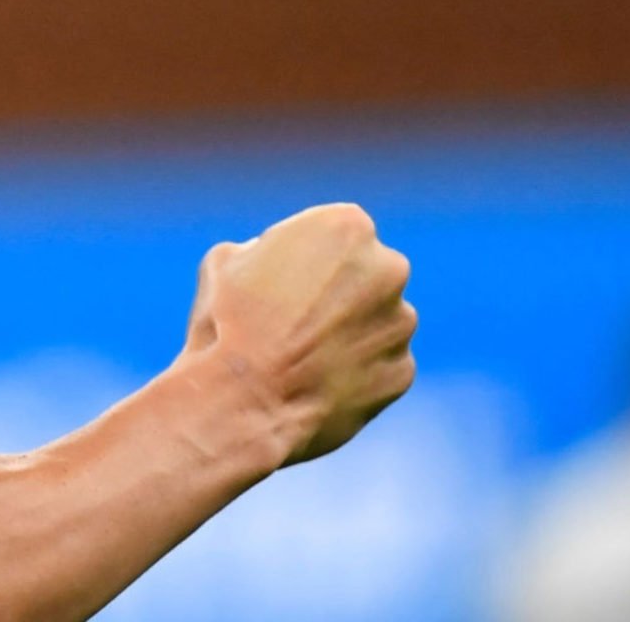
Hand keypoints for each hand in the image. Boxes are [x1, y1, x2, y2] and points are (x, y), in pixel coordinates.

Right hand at [183, 203, 415, 465]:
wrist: (245, 402)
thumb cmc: (229, 324)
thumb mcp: (226, 262)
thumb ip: (264, 252)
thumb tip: (274, 265)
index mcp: (347, 227)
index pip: (337, 232)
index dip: (307, 256)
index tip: (282, 279)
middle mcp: (388, 268)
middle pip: (368, 273)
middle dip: (341, 291)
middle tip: (296, 319)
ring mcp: (400, 323)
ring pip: (378, 321)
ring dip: (351, 332)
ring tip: (301, 358)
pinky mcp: (403, 370)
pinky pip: (381, 366)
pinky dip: (356, 373)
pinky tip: (317, 384)